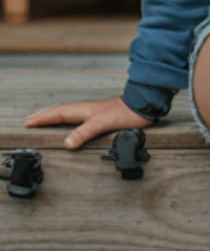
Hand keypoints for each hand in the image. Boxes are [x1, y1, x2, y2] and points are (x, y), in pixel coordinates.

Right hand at [25, 96, 152, 149]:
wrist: (141, 107)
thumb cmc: (124, 114)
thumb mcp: (102, 124)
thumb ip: (84, 133)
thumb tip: (66, 143)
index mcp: (82, 110)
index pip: (56, 114)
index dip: (42, 119)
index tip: (28, 123)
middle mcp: (84, 109)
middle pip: (58, 111)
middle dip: (43, 116)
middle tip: (29, 121)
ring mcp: (90, 112)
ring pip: (66, 113)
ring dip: (52, 116)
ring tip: (42, 119)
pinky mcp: (98, 115)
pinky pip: (75, 116)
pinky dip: (65, 119)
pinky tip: (68, 122)